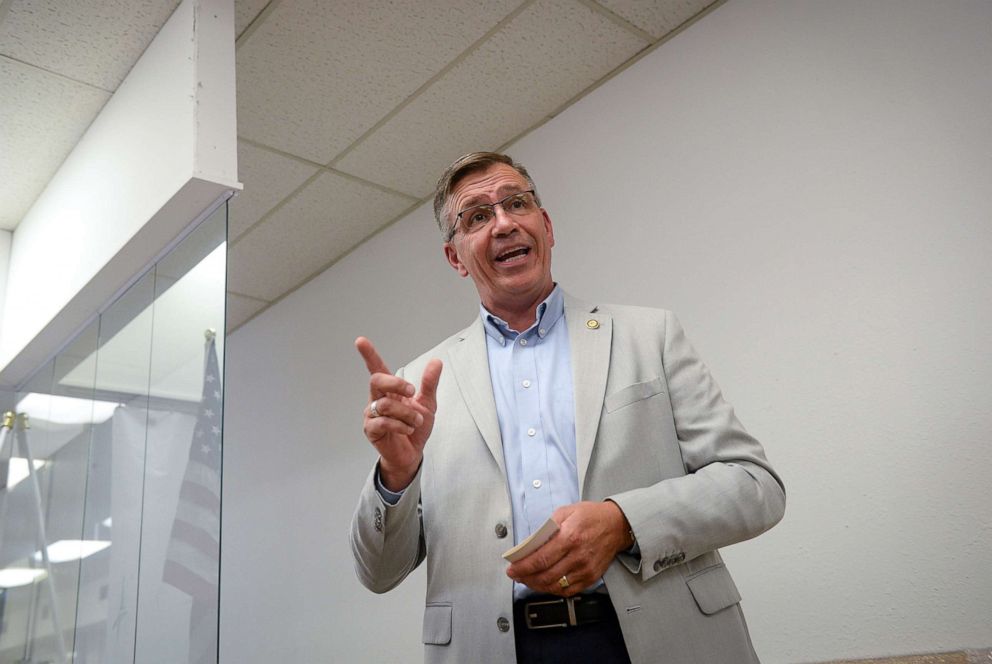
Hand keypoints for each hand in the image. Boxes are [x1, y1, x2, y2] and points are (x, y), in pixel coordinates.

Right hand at [355, 337, 441, 491]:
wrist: (412, 453)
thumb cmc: (415, 427)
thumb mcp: (428, 404)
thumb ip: (429, 384)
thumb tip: (436, 361)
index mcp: (390, 390)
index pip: (377, 368)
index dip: (369, 355)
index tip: (360, 341)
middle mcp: (377, 399)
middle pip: (376, 380)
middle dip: (396, 383)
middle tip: (412, 392)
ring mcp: (371, 414)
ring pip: (385, 404)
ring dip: (407, 413)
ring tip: (416, 422)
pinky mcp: (371, 430)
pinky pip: (383, 422)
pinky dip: (400, 425)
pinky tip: (407, 430)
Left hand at [506, 501, 632, 596]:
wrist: (617, 525)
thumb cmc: (592, 516)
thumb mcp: (565, 512)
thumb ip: (546, 528)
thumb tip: (529, 544)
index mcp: (570, 536)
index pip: (541, 558)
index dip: (523, 567)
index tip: (512, 569)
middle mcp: (578, 556)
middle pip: (546, 575)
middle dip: (526, 578)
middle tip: (516, 575)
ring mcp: (585, 569)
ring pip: (555, 586)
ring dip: (537, 585)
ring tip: (527, 579)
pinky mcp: (591, 577)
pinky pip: (568, 590)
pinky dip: (553, 589)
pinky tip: (545, 583)